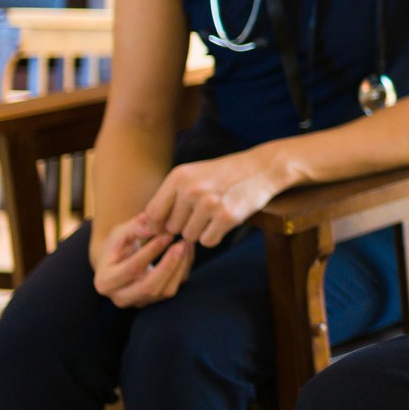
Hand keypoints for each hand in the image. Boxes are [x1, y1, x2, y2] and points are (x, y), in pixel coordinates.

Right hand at [91, 214, 193, 307]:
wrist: (117, 261)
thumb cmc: (117, 244)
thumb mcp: (120, 232)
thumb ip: (135, 227)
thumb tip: (154, 226)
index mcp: (105, 282)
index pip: (132, 269)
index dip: (151, 252)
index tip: (166, 235)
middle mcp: (121, 298)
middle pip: (149, 288)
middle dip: (168, 265)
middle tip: (181, 244)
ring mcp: (140, 302)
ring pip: (166, 291)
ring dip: (179, 268)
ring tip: (186, 245)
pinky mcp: (156, 300)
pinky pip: (174, 288)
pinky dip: (183, 270)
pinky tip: (187, 251)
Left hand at [140, 145, 289, 247]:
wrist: (262, 168)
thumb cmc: (223, 174)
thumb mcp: (193, 175)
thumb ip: (169, 197)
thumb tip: (146, 227)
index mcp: (179, 176)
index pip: (153, 213)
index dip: (159, 224)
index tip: (170, 224)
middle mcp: (191, 189)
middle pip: (172, 227)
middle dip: (185, 225)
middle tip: (202, 213)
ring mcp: (210, 203)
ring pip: (189, 236)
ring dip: (201, 231)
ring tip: (215, 214)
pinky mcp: (227, 217)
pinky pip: (208, 241)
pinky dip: (215, 236)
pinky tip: (224, 221)